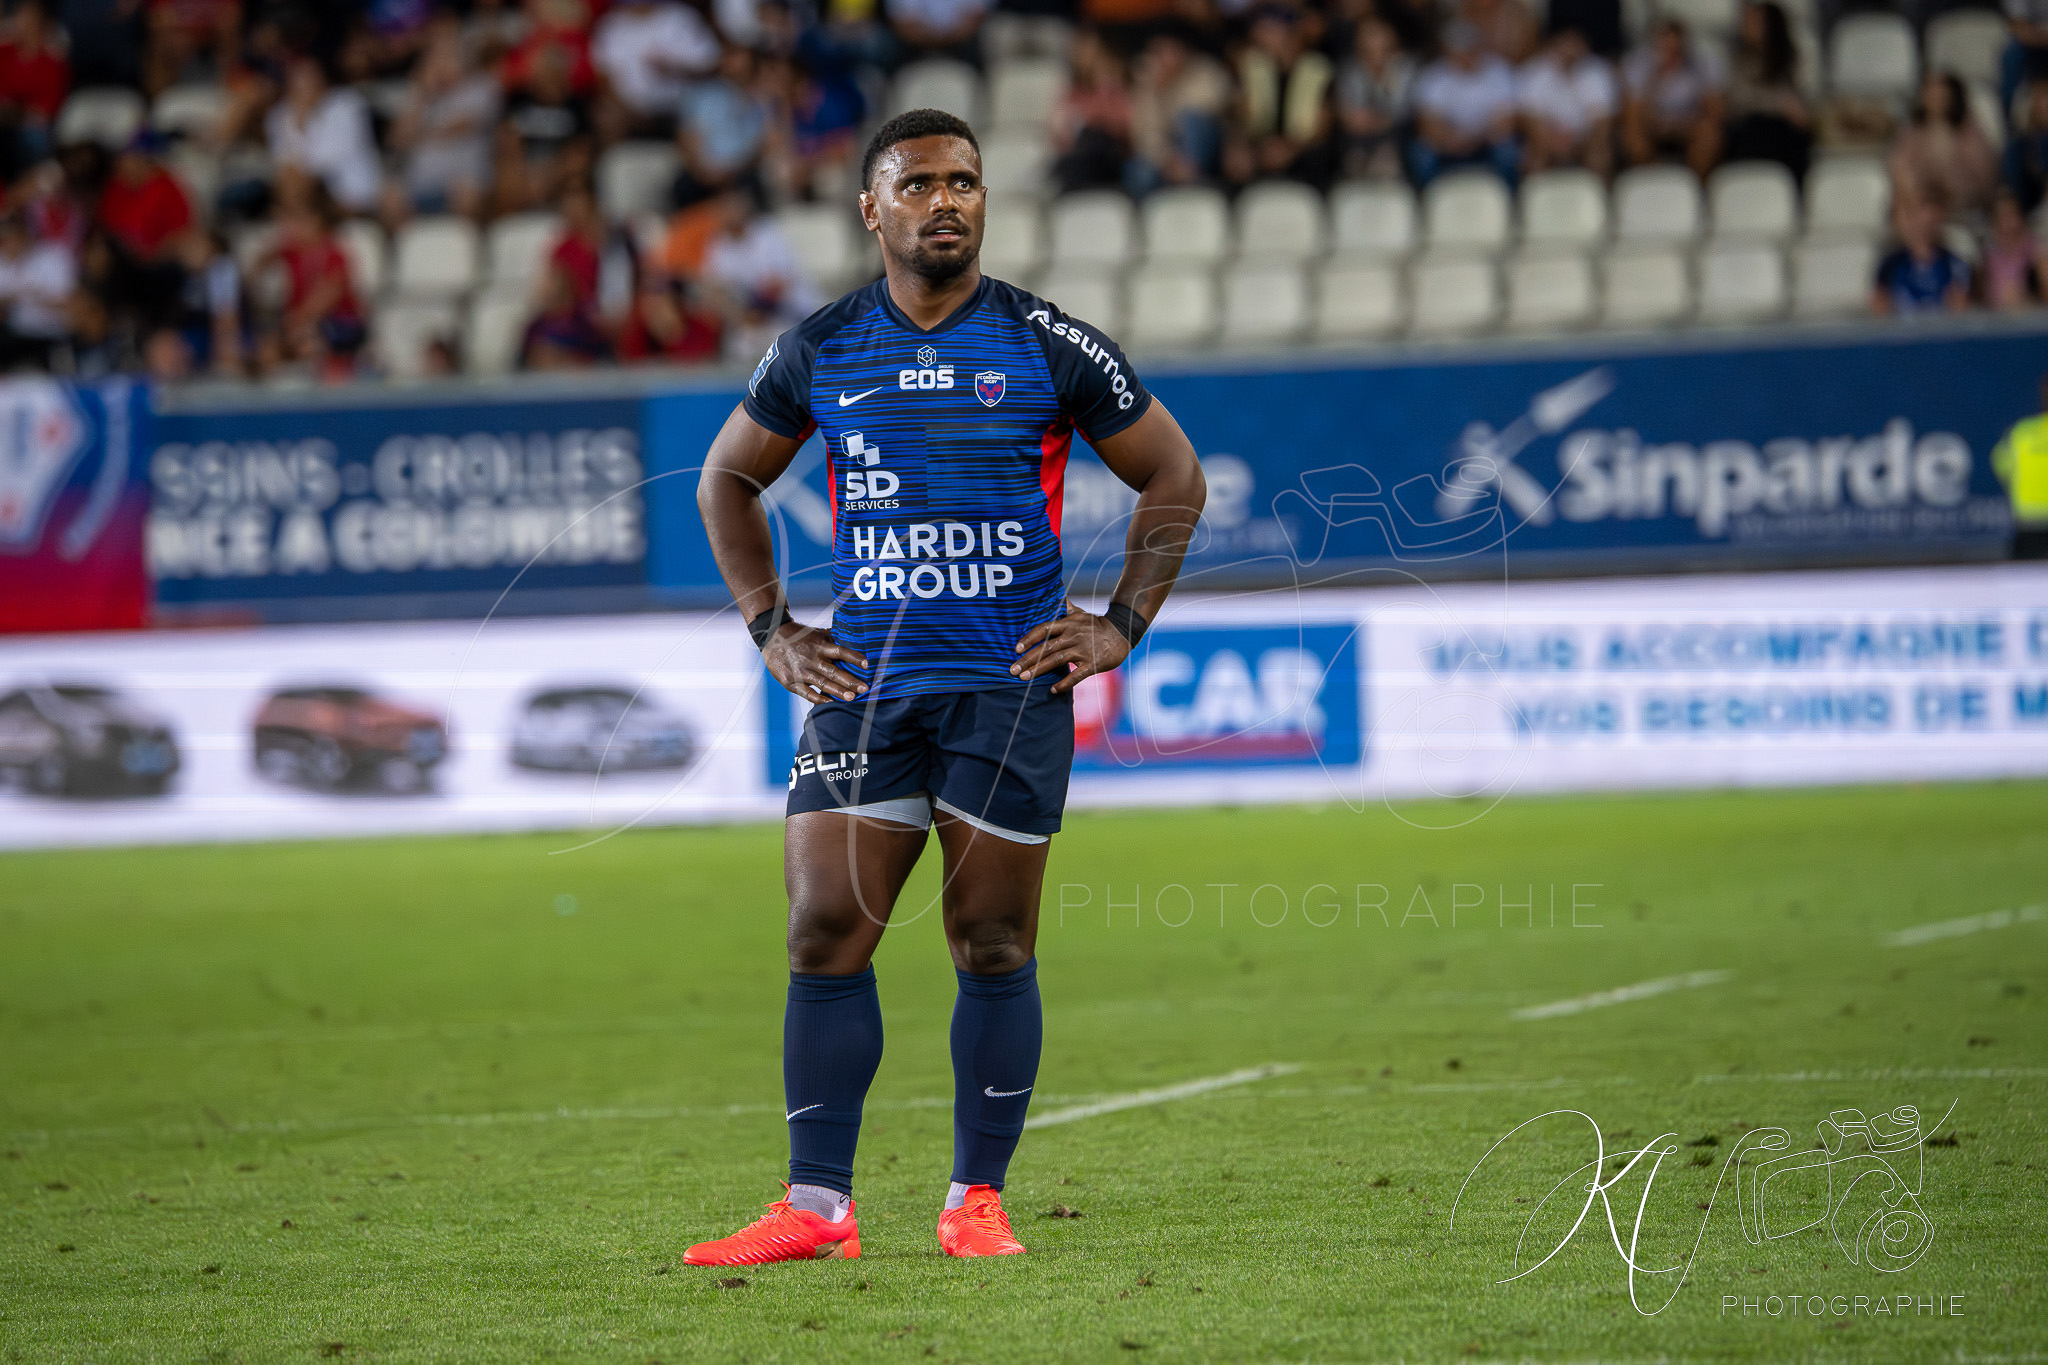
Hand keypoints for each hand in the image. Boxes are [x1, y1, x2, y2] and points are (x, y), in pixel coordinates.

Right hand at [763, 625, 868, 701]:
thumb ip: (834, 638)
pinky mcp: (790, 680)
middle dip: (850, 681)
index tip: (867, 665)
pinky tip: (830, 702)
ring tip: (851, 698)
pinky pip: (806, 692)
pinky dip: (818, 698)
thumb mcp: (817, 633)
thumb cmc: (799, 635)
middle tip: (864, 688)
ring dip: (837, 691)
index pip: (840, 651)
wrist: (771, 636)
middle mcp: (811, 658)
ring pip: (822, 683)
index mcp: (819, 645)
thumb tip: (856, 638)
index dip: (854, 658)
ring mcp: (800, 670)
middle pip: (833, 671)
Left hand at [1011, 603, 1132, 693]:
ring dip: (1039, 670)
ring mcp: (1083, 650)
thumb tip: (1057, 593)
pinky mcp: (1093, 663)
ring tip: (1024, 679)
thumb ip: (1066, 607)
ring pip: (1057, 660)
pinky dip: (1064, 683)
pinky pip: (1077, 675)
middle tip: (1013, 670)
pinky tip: (1053, 690)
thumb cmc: (1097, 625)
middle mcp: (1073, 636)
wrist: (1122, 633)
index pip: (1044, 629)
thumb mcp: (1080, 613)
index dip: (1029, 638)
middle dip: (1028, 659)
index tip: (1016, 648)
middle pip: (1046, 648)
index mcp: (1068, 623)